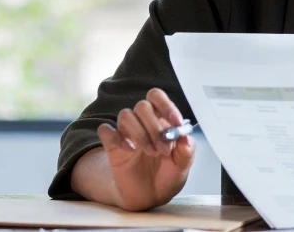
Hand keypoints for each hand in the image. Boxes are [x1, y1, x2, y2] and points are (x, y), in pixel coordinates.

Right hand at [95, 88, 195, 210]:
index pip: (157, 97)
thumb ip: (187, 149)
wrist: (151, 196)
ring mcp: (127, 133)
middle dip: (155, 127)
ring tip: (151, 152)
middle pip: (142, 106)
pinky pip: (105, 131)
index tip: (176, 123)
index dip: (166, 105)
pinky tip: (130, 150)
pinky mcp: (112, 147)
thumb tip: (185, 136)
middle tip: (164, 149)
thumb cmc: (168, 174)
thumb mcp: (184, 164)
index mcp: (162, 119)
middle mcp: (143, 122)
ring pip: (126, 115)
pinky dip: (116, 137)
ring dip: (140, 133)